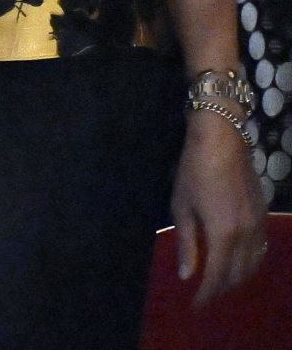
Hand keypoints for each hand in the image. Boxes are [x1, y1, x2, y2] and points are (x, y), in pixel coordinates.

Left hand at [171, 110, 266, 306]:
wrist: (221, 140)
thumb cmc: (194, 170)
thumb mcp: (182, 205)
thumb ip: (186, 242)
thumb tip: (186, 274)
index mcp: (223, 234)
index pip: (217, 276)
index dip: (206, 294)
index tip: (196, 305)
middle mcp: (246, 235)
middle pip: (237, 274)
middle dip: (221, 288)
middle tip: (205, 294)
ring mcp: (258, 225)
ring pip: (253, 265)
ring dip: (237, 277)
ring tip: (219, 281)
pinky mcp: (263, 215)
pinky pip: (260, 250)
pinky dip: (249, 262)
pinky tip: (237, 261)